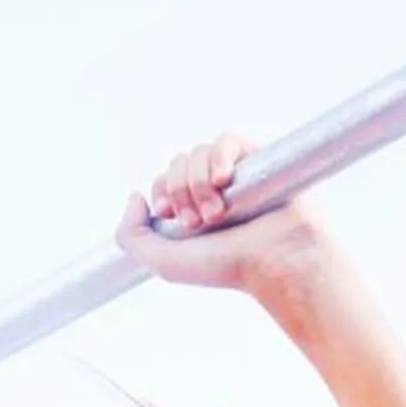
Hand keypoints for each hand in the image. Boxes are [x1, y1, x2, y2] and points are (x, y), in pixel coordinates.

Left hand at [114, 132, 332, 297]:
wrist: (276, 262)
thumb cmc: (227, 267)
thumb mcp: (162, 262)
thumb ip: (129, 234)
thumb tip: (135, 195)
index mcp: (194, 209)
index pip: (165, 181)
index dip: (162, 192)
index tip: (170, 216)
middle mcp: (214, 190)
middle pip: (178, 163)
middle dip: (181, 192)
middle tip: (200, 223)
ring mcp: (237, 174)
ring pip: (199, 152)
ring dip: (199, 182)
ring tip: (219, 213)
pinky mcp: (259, 159)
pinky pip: (227, 139)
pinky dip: (219, 156)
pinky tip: (224, 180)